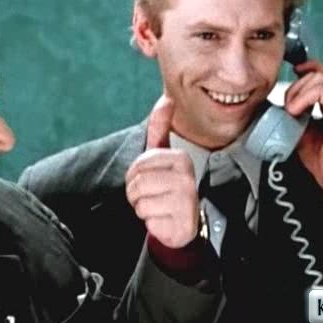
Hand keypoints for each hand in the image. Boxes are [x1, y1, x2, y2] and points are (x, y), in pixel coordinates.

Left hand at [125, 95, 199, 247]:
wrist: (184, 223)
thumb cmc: (168, 187)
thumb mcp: (161, 157)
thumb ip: (160, 128)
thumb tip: (166, 99)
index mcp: (180, 158)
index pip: (138, 164)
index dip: (134, 176)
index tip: (149, 181)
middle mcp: (187, 176)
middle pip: (137, 182)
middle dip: (136, 193)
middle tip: (151, 196)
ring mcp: (187, 200)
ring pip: (141, 202)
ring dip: (143, 208)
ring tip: (157, 207)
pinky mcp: (184, 221)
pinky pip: (149, 220)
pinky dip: (152, 223)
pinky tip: (164, 220)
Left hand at [285, 60, 322, 203]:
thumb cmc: (322, 159)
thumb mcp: (299, 131)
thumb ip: (292, 116)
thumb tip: (276, 106)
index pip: (321, 72)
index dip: (305, 67)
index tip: (291, 72)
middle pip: (319, 71)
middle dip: (296, 84)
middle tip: (288, 105)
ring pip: (320, 77)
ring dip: (299, 90)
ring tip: (292, 110)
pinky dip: (305, 98)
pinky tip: (296, 112)